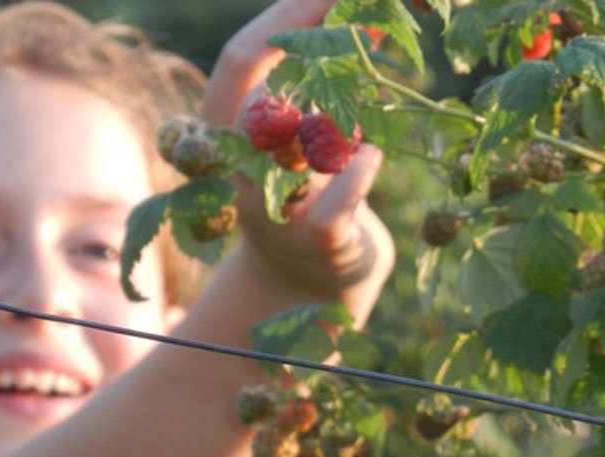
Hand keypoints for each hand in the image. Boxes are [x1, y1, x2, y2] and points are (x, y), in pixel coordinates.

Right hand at [201, 0, 394, 320]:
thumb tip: (350, 15)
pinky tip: (373, 155)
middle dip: (302, 42)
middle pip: (251, 97)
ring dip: (337, 111)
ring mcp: (273, 211)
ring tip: (371, 97)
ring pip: (288, 150)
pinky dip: (360, 171)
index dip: (280, 19)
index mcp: (231, 136)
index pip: (238, 64)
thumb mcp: (304, 138)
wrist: (312, 282)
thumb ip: (313, 88)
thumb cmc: (311, 195)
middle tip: (354, 8)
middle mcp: (240, 171)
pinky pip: (334, 203)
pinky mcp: (316, 244)